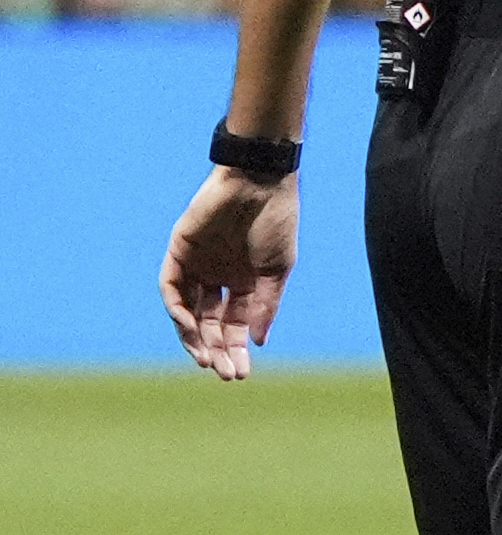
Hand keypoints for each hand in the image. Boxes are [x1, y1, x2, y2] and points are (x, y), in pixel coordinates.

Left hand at [159, 166, 297, 379]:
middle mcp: (218, 276)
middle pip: (211, 323)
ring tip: (206, 359)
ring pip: (188, 311)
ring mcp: (197, 265)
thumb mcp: (278, 268)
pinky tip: (190, 327)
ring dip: (194, 337)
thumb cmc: (277, 219)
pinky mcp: (179, 252)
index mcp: (244, 280)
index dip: (237, 348)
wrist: (260, 179)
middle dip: (217, 349)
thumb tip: (256, 342)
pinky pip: (172, 288)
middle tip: (224, 373)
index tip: (241, 372)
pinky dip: (178, 310)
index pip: (235, 323)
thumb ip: (265, 304)